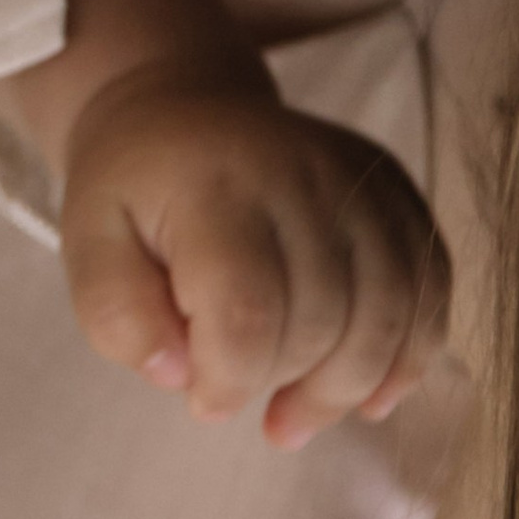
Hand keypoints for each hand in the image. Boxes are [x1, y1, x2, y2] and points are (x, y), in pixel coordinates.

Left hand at [60, 64, 451, 446]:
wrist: (182, 103)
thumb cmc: (132, 188)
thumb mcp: (87, 241)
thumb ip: (115, 312)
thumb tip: (179, 374)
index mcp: (214, 187)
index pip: (248, 311)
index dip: (232, 381)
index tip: (205, 402)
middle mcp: (298, 173)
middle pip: (326, 319)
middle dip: (288, 387)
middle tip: (252, 408)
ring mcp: (355, 177)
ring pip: (391, 311)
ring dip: (353, 386)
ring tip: (302, 415)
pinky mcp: (392, 187)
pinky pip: (431, 283)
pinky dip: (414, 351)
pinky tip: (372, 393)